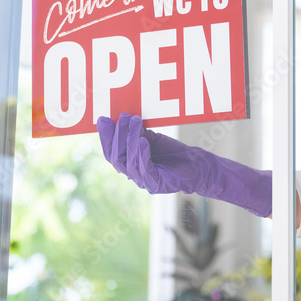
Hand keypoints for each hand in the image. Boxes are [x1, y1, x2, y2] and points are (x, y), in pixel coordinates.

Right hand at [97, 113, 272, 216]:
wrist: (197, 166)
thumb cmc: (174, 153)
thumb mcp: (152, 139)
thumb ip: (136, 132)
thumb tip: (121, 117)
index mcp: (129, 164)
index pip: (111, 152)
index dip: (105, 137)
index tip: (103, 119)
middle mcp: (133, 175)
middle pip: (116, 158)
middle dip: (115, 136)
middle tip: (120, 117)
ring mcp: (144, 181)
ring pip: (128, 162)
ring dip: (129, 140)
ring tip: (133, 122)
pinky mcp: (157, 184)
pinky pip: (145, 168)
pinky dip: (142, 153)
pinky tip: (143, 140)